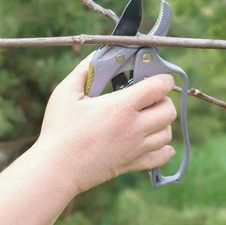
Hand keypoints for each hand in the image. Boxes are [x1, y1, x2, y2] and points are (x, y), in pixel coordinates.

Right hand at [37, 54, 176, 193]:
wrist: (56, 169)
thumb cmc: (58, 129)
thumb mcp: (66, 92)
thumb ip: (84, 70)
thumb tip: (97, 56)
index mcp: (121, 107)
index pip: (159, 87)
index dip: (163, 78)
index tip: (156, 75)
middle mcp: (134, 128)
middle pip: (168, 110)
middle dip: (163, 99)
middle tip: (148, 97)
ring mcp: (135, 148)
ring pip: (167, 134)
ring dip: (162, 122)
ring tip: (147, 117)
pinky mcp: (131, 164)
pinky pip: (160, 158)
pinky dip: (163, 149)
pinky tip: (153, 141)